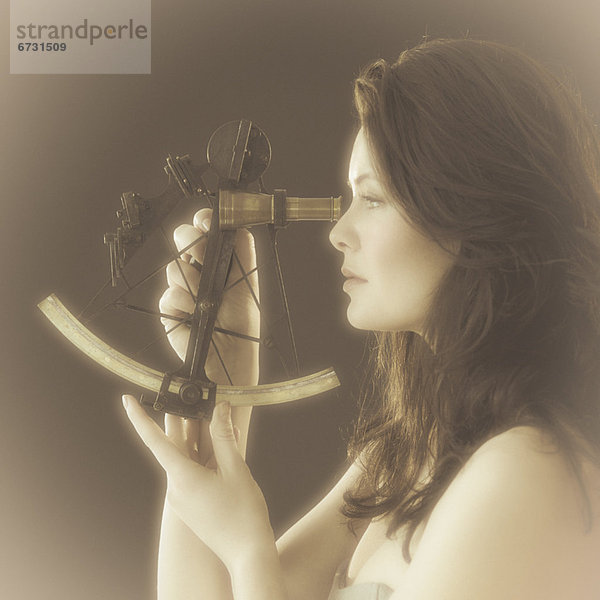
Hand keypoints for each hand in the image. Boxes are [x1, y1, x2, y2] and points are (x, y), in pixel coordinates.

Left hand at [122, 395, 274, 572]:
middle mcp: (176, 488)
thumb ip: (224, 436)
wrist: (247, 552)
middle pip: (174, 445)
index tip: (127, 400)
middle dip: (184, 422)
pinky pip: (193, 472)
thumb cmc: (243, 513)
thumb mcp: (236, 469)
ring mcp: (181, 498)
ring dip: (201, 439)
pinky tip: (225, 448)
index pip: (154, 441)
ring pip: (186, 458)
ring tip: (223, 424)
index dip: (138, 418)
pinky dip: (205, 457)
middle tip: (194, 399)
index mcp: (183, 477)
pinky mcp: (190, 504)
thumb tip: (219, 408)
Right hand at [159, 207, 259, 384]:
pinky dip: (184, 304)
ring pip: (174, 265)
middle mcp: (199, 269)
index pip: (203, 228)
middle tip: (204, 259)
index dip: (201, 221)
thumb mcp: (248, 280)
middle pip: (183, 237)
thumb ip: (243, 249)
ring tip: (206, 300)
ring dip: (193, 282)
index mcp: (218, 260)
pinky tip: (195, 314)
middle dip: (193, 244)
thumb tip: (236, 222)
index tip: (204, 222)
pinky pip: (169, 293)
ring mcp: (183, 286)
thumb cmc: (242, 322)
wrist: (229, 353)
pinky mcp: (170, 306)